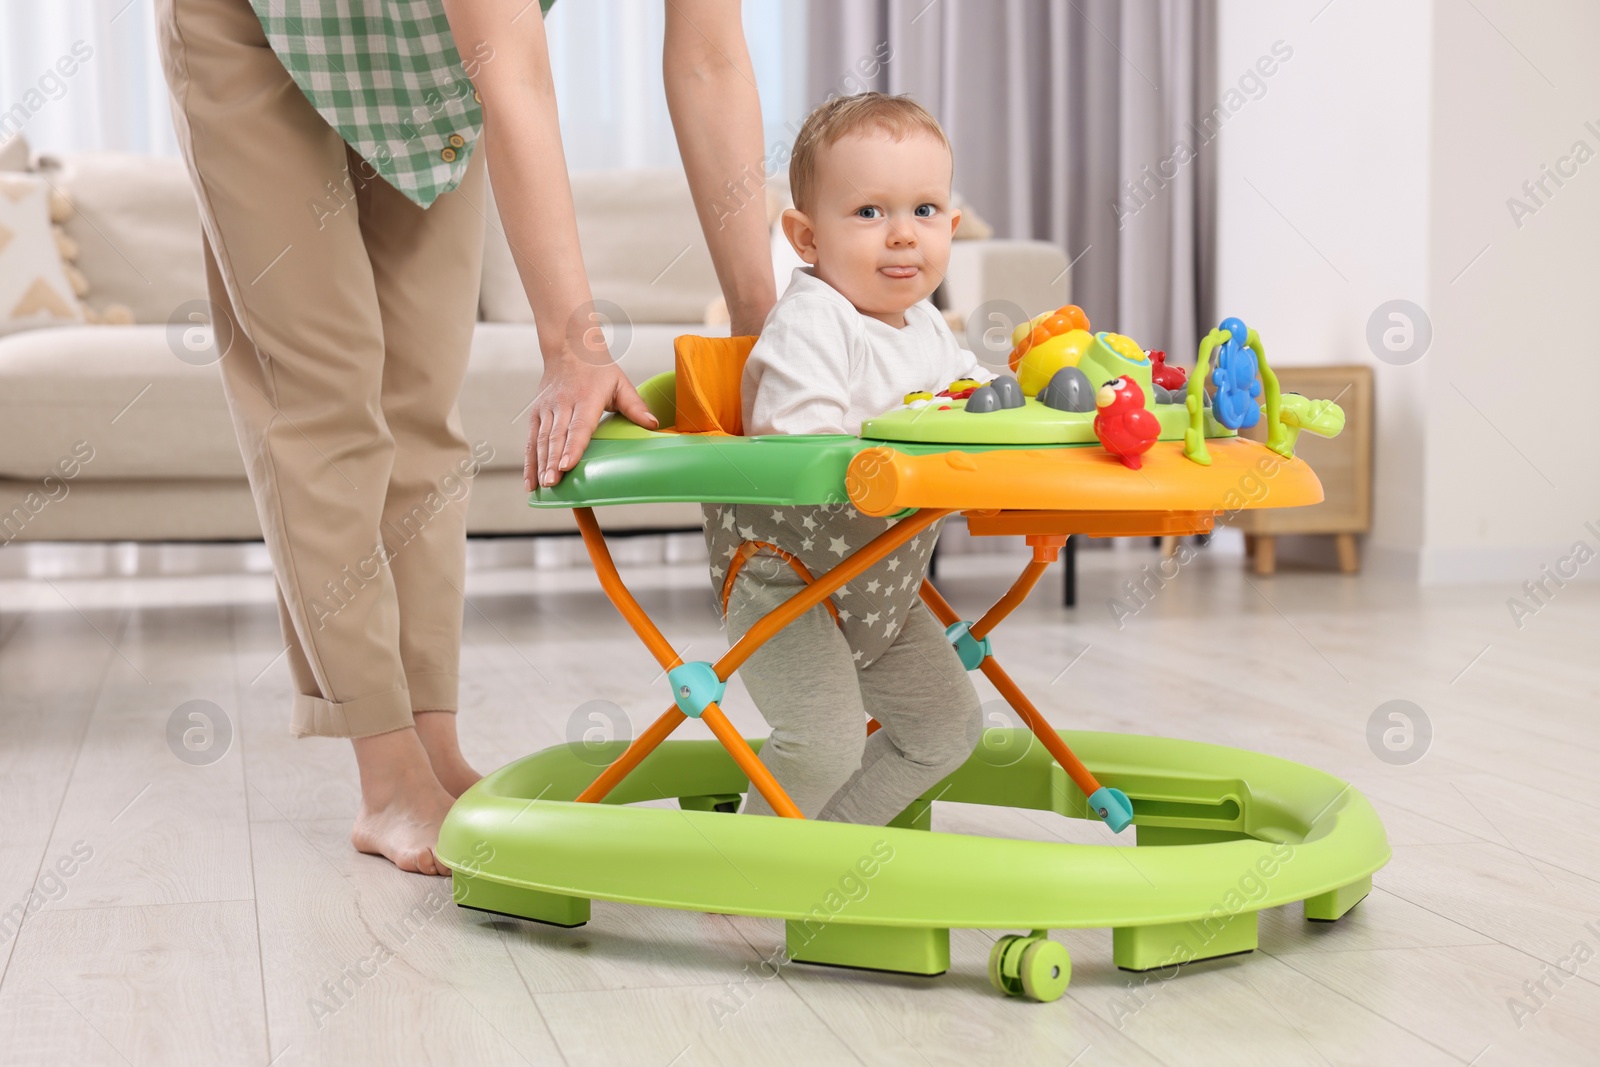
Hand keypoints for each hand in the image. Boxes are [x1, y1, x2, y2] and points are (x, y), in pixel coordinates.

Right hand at [526, 353, 657, 489]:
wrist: (569, 347)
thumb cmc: (599, 369)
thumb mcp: (621, 383)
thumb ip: (636, 406)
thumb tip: (653, 425)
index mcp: (586, 398)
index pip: (579, 426)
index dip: (573, 447)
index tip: (567, 465)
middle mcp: (563, 403)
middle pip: (557, 437)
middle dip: (553, 462)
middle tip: (553, 483)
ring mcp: (547, 408)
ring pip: (542, 440)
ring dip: (541, 464)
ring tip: (543, 485)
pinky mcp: (537, 413)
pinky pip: (531, 440)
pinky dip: (529, 461)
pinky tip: (531, 481)